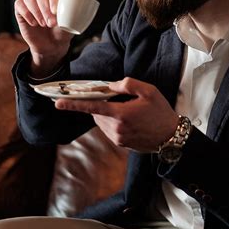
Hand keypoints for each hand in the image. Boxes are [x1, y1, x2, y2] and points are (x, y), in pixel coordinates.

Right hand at [14, 0, 71, 74]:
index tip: (56, 11)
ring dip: (35, 10)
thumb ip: (75, 15)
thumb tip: (81, 10)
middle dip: (45, 7)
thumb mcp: (72, 24)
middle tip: (51, 23)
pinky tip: (33, 23)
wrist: (52, 45)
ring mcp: (31, 2)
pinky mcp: (21, 10)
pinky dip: (26, 13)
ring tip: (43, 24)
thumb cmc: (63, 32)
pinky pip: (19, 4)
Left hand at [54, 77, 178, 152]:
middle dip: (101, 104)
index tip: (57, 103)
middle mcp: (116, 129)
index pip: (92, 107)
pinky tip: (129, 119)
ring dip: (107, 113)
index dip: (73, 105)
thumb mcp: (149, 91)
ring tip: (128, 110)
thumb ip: (128, 84)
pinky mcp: (121, 144)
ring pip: (102, 122)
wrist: (172, 136)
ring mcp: (118, 138)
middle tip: (119, 99)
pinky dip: (113, 121)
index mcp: (121, 114)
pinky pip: (108, 129)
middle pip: (97, 113)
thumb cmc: (161, 111)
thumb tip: (111, 86)